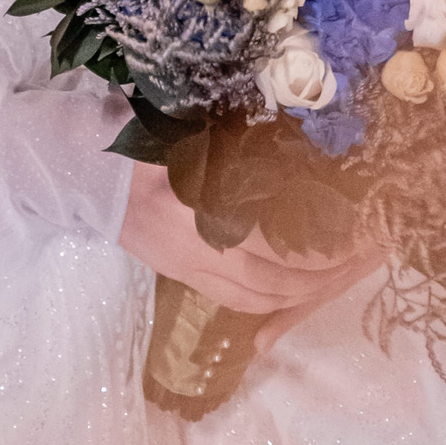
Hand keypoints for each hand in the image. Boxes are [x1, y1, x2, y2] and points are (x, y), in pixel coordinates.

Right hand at [118, 159, 371, 317]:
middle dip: (317, 276)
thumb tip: (313, 167)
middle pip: (273, 280)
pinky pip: (232, 300)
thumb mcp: (208, 143)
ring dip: (296, 294)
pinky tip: (286, 291)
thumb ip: (255, 161)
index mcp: (206, 209)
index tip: (350, 235)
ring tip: (327, 278)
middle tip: (350, 260)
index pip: (277, 244)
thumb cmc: (153, 143)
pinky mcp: (179, 276)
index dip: (318, 247)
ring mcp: (187, 268)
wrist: (95, 172)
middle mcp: (198, 248)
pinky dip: (266, 302)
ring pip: (255, 298)